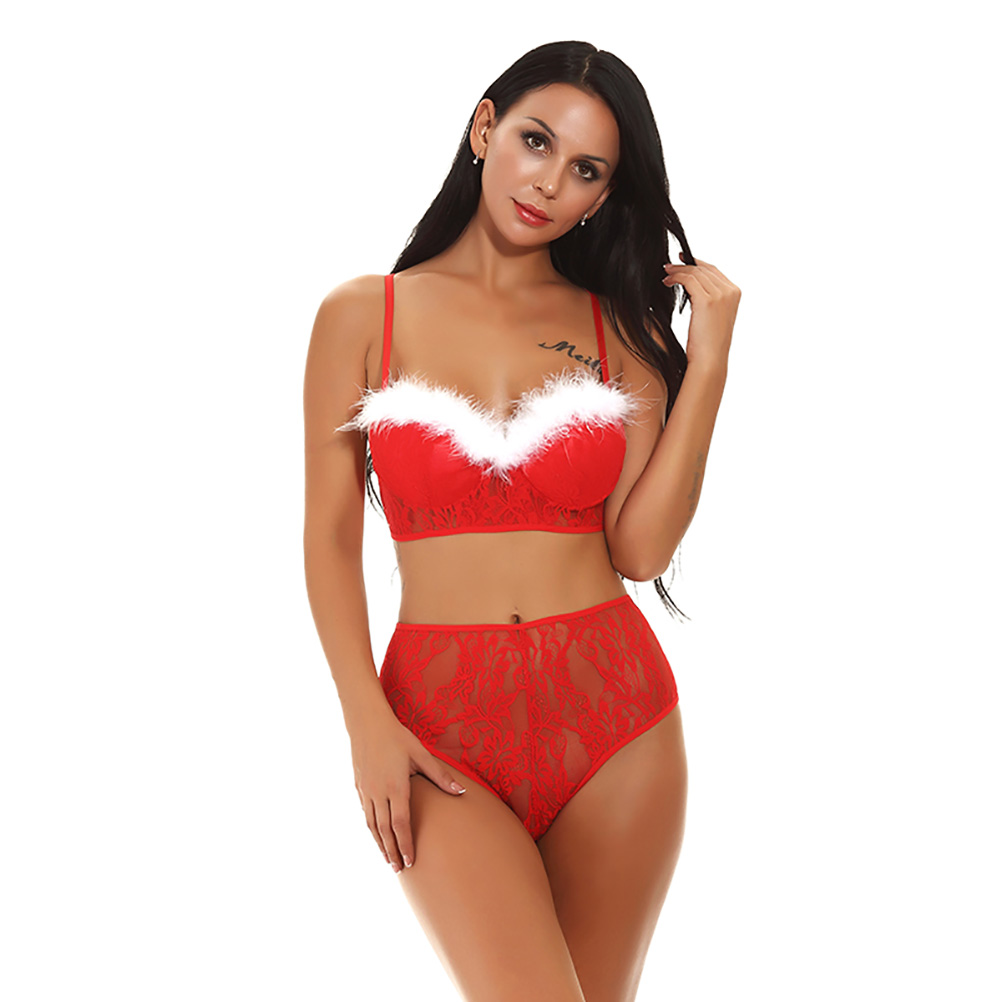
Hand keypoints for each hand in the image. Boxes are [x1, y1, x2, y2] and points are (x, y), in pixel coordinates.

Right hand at [349, 708, 466, 872]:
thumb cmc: (397, 737)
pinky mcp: (359, 787)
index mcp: (396, 787)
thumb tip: (461, 792)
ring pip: (372, 825)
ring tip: (387, 861)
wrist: (367, 723)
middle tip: (399, 870)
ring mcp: (366, 791)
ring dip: (380, 845)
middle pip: (385, 831)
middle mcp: (379, 793)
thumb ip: (440, 776)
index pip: (401, 824)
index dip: (406, 845)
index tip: (411, 861)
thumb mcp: (421, 754)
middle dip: (393, 852)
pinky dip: (371, 829)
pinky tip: (376, 836)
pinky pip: (365, 814)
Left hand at [663, 256, 739, 370]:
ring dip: (678, 271)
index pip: (713, 270)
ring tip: (665, 274)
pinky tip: (667, 281)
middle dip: (685, 265)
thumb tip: (691, 287)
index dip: (696, 264)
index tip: (682, 261)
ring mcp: (720, 294)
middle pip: (704, 268)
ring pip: (695, 272)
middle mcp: (730, 291)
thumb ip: (708, 299)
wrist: (710, 360)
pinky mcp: (707, 300)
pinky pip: (688, 279)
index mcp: (734, 294)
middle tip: (669, 266)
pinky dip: (676, 277)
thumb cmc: (707, 344)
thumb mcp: (712, 317)